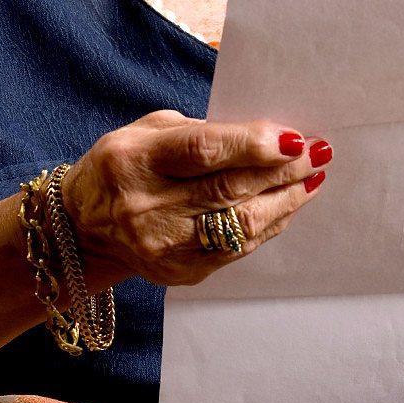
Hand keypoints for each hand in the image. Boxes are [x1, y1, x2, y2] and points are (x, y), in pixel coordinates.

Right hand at [62, 110, 330, 285]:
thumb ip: (199, 131)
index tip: (294, 137)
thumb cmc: (123, 166)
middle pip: (229, 189)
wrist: (85, 228)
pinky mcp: (178, 271)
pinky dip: (268, 225)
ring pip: (241, 225)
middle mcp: (145, 207)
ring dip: (285, 200)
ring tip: (312, 178)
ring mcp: (162, 246)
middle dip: (283, 170)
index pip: (203, 152)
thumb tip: (262, 136)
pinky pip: (237, 249)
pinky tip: (286, 206)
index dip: (253, 144)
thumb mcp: (146, 131)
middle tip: (318, 152)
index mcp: (133, 161)